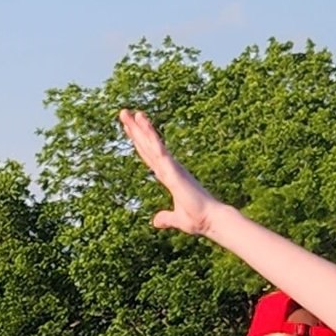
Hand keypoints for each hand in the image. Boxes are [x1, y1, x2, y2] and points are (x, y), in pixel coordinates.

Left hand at [118, 110, 219, 236]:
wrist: (211, 220)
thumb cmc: (198, 219)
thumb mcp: (177, 219)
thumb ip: (166, 218)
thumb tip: (156, 222)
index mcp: (169, 176)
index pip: (150, 156)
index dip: (140, 143)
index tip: (131, 130)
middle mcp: (170, 168)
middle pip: (148, 146)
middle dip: (136, 130)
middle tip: (124, 113)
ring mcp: (172, 168)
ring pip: (152, 144)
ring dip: (141, 128)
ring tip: (129, 113)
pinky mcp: (174, 171)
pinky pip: (160, 151)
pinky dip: (151, 138)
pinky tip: (143, 125)